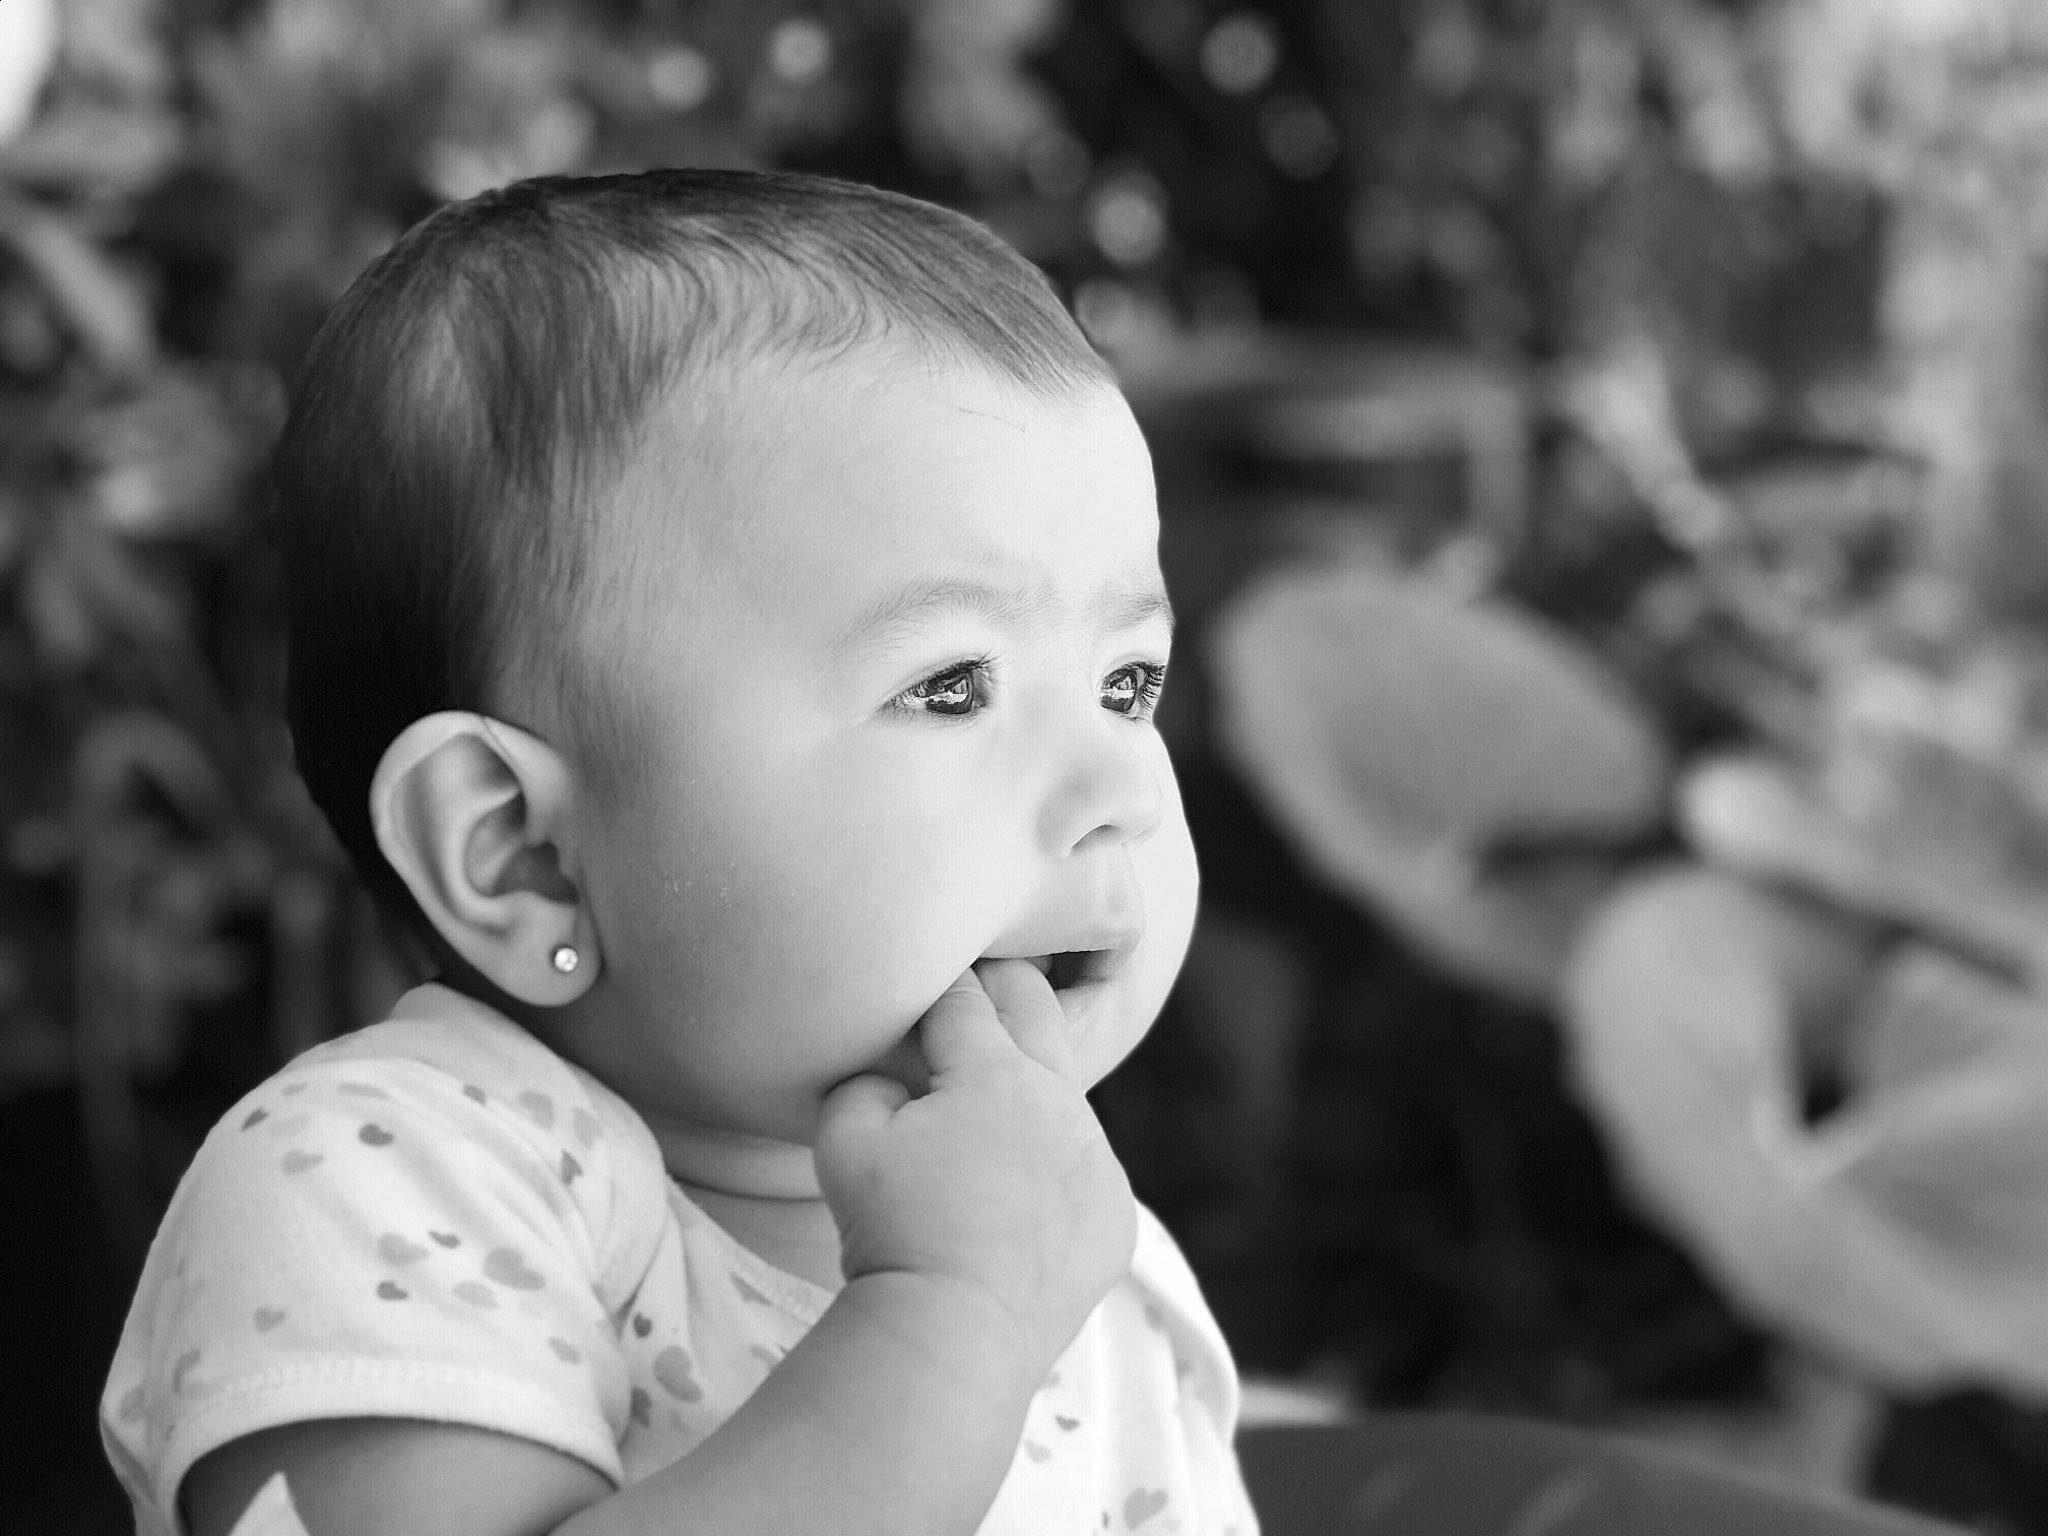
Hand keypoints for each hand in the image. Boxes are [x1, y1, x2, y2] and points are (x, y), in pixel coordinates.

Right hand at [814, 960, 1136, 1373]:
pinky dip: (1056, 1170)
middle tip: (985, 981)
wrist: (957, 1333)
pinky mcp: (1115, 1216)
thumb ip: (862, 1082)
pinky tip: (1022, 1196)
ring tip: (997, 1108)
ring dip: (1032, 1092)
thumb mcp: (845, 1140)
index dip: (941, 985)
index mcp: (996, 1073)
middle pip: (1038, 1013)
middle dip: (1008, 988)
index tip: (929, 973)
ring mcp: (1097, 1161)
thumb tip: (889, 1076)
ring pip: (1066, 1098)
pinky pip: (1087, 1171)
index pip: (964, 1001)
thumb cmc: (892, 1231)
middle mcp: (1061, 1103)